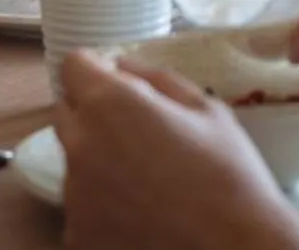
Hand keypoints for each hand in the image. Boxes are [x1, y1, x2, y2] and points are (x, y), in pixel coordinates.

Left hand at [55, 51, 298, 249]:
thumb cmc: (229, 175)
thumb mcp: (207, 110)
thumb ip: (157, 79)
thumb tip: (124, 67)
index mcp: (109, 104)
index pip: (73, 66)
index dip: (96, 70)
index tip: (116, 82)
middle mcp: (80, 145)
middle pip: (68, 113)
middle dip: (95, 114)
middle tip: (139, 134)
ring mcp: (74, 195)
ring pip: (76, 162)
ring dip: (100, 162)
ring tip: (148, 182)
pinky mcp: (78, 235)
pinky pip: (83, 206)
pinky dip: (104, 207)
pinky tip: (143, 215)